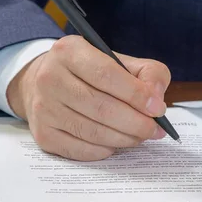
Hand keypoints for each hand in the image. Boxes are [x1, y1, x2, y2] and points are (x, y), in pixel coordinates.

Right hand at [7, 35, 170, 160]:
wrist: (49, 83)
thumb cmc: (94, 73)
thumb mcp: (122, 62)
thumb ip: (149, 74)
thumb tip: (156, 100)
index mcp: (70, 51)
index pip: (107, 75)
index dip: (137, 95)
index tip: (158, 109)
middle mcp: (50, 78)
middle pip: (101, 108)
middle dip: (136, 123)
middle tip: (155, 130)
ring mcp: (44, 108)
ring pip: (93, 132)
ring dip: (125, 139)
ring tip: (141, 136)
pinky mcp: (43, 134)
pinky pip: (81, 150)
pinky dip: (106, 150)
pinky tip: (117, 143)